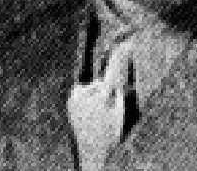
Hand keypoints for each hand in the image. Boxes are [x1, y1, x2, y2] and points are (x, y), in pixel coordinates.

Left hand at [67, 48, 125, 170]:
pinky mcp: (70, 102)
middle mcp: (85, 97)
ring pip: (91, 88)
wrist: (91, 153)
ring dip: (95, 96)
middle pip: (100, 84)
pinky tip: (86, 111)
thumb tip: (118, 81)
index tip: (126, 44)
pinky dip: (85, 97)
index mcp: (101, 100)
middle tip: (103, 112)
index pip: (112, 73)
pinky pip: (81, 92)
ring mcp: (75, 100)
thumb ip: (119, 95)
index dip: (120, 57)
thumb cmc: (109, 135)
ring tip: (94, 115)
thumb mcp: (119, 115)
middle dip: (105, 93)